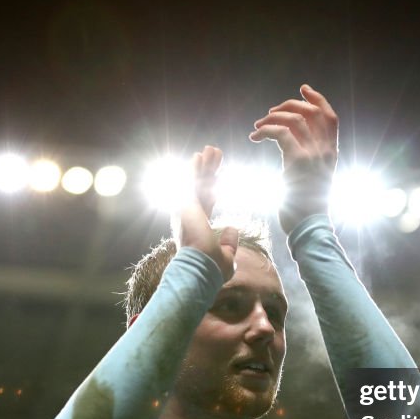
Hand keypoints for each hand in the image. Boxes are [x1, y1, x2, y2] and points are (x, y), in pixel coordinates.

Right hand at [176, 145, 237, 280]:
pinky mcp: (186, 205)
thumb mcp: (226, 256)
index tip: (217, 177)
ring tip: (211, 149)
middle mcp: (190, 216)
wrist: (200, 269)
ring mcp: (186, 210)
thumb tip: (233, 228)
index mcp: (198, 227)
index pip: (207, 202)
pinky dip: (194, 169)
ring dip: (204, 166)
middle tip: (215, 156)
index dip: (212, 188)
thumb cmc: (211, 268)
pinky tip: (198, 156)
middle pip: (201, 187)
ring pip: (196, 182)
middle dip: (209, 171)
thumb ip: (230, 242)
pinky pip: (190, 182)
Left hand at [250, 84, 338, 232]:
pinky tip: (255, 137)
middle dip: (288, 106)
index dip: (317, 99)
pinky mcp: (298, 162)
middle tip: (270, 112)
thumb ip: (309, 159)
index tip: (303, 88)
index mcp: (332, 153)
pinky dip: (266, 131)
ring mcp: (314, 155)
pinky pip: (281, 133)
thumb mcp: (314, 178)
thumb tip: (292, 146)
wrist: (308, 227)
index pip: (330, 117)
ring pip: (294, 120)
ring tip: (258, 126)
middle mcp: (326, 151)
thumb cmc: (306, 207)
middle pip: (311, 112)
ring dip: (273, 117)